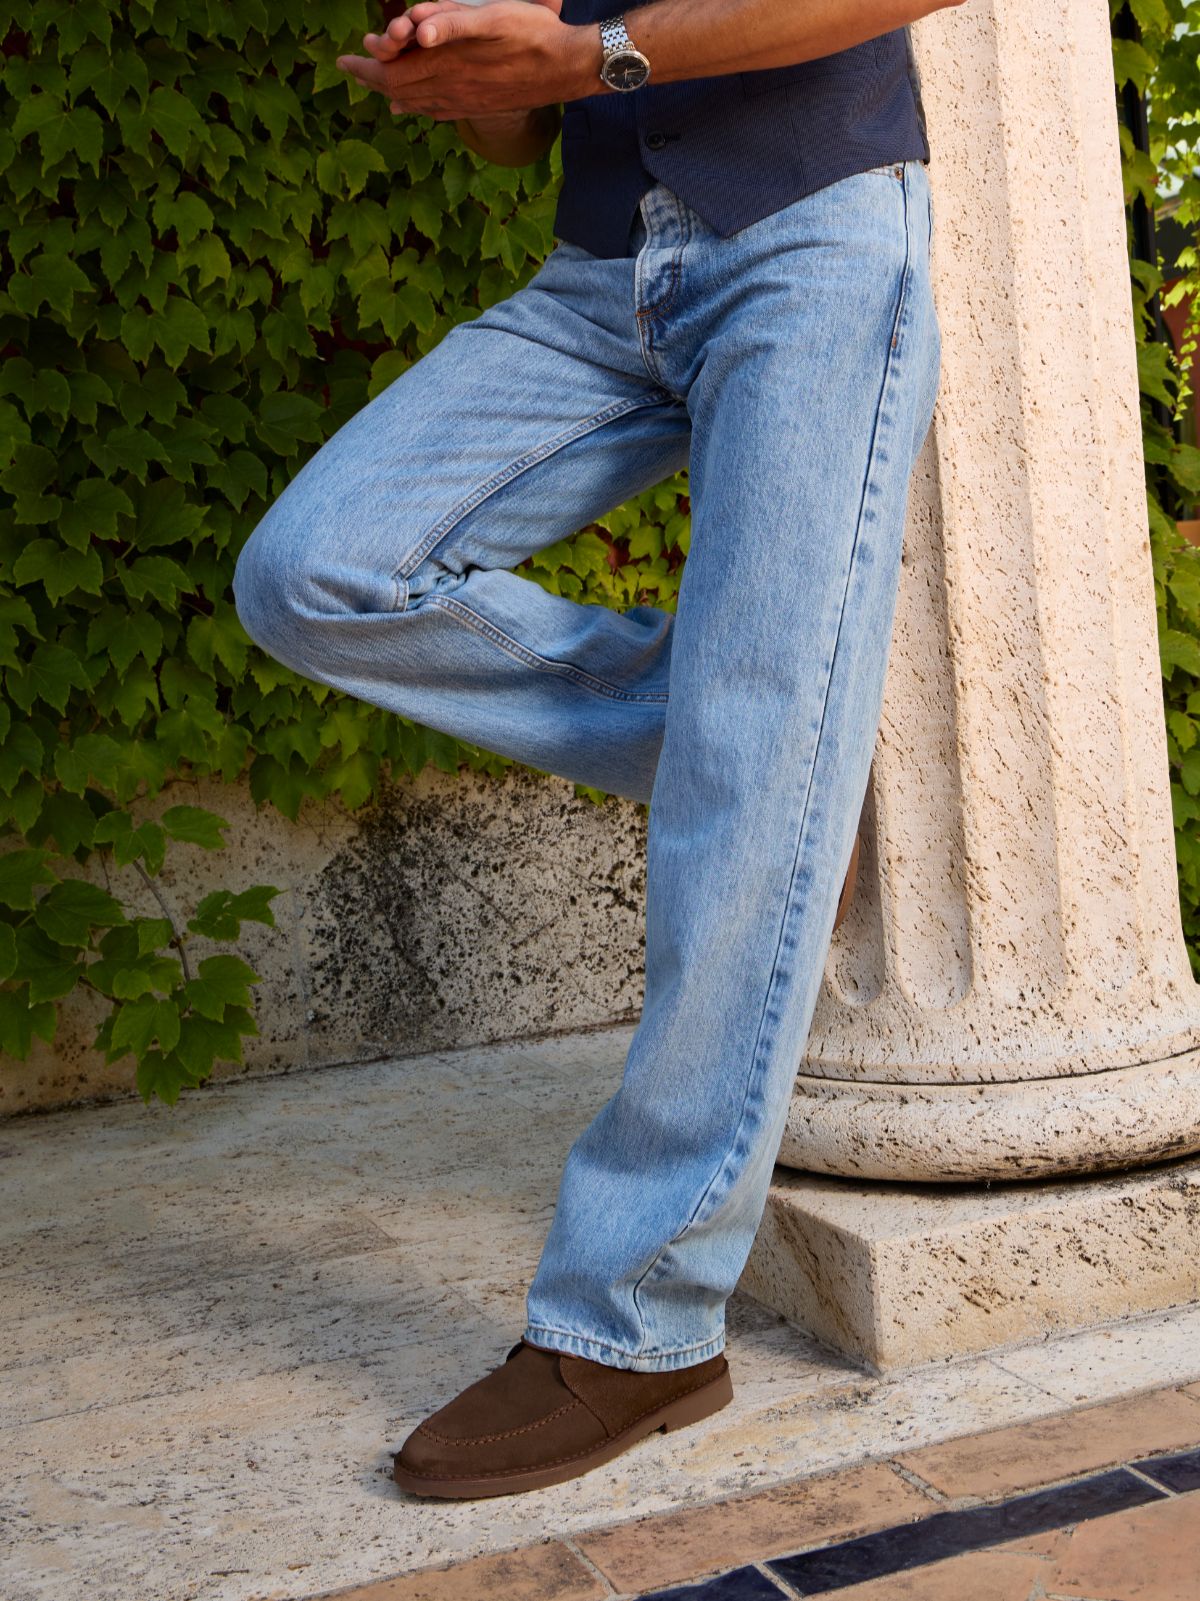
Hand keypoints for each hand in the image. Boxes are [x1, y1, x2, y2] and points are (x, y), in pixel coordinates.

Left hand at [336, 0, 594, 120]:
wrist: (568, 67)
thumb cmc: (532, 35)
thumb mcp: (490, 18)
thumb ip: (450, 22)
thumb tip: (416, 30)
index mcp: (449, 67)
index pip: (394, 72)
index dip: (366, 67)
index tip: (344, 61)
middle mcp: (453, 91)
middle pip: (400, 90)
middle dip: (373, 80)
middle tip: (351, 70)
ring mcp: (467, 103)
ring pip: (418, 103)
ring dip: (394, 94)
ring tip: (379, 89)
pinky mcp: (480, 107)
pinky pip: (440, 111)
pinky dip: (420, 106)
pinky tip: (415, 107)